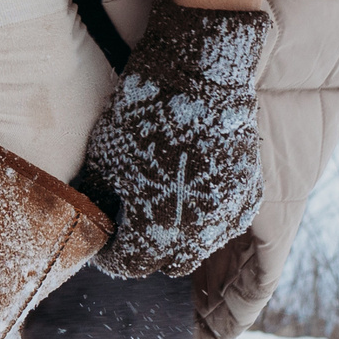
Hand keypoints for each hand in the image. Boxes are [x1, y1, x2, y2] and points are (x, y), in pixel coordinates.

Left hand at [83, 0, 271, 277]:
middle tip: (133, 232)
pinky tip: (198, 207)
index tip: (105, 244)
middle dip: (147, 254)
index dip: (112, 258)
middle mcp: (196, 230)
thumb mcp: (104, 157)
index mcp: (154, 227)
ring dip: (181, 242)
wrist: (201, 73)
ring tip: (165, 219)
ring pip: (202, 249)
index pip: (130, 265)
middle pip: (168, 264)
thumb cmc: (145, 112)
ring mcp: (228, 212)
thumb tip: (88, 217)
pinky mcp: (250, 190)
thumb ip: (96, 198)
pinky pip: (231, 225)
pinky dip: (212, 224)